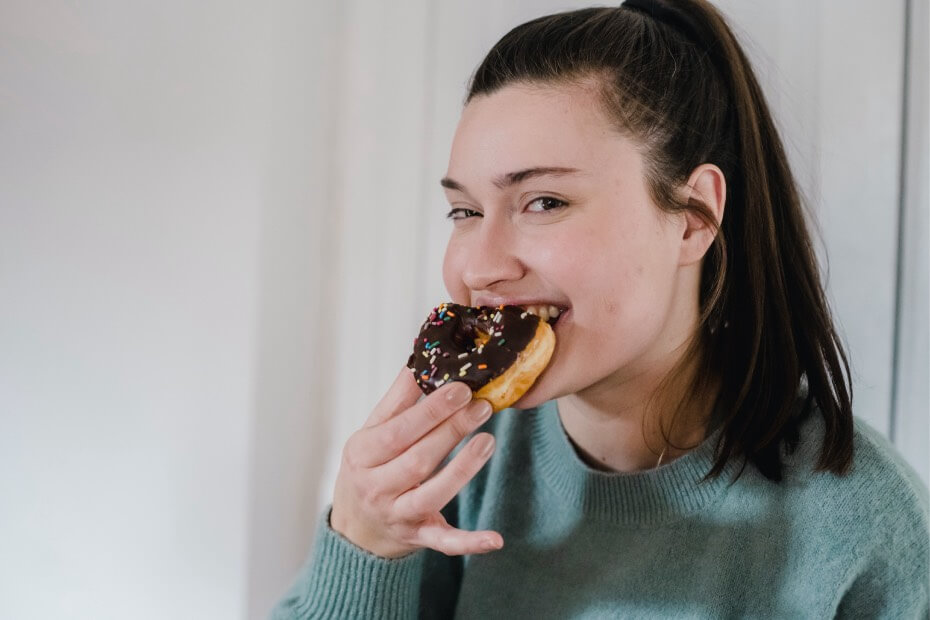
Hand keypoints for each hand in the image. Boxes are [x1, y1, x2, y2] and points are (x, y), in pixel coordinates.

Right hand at [329, 367, 501, 558]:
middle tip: (483, 405)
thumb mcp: (372, 432)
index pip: (397, 430)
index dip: (430, 410)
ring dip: (463, 469)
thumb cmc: (369, 467)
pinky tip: (496, 538)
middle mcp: (375, 487)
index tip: (460, 388)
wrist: (355, 528)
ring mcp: (397, 515)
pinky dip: (470, 542)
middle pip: (418, 459)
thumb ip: (398, 400)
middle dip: (452, 430)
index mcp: (361, 454)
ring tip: (489, 441)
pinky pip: (444, 542)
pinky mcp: (418, 537)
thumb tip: (421, 358)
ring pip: (432, 494)